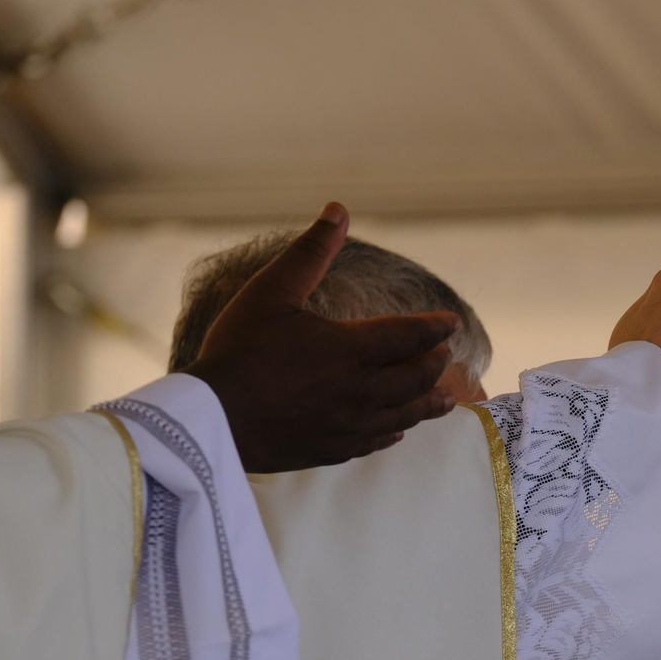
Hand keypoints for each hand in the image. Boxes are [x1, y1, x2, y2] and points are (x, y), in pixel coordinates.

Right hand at [182, 203, 460, 472]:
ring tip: (447, 400)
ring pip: (405, 415)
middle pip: (418, 377)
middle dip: (435, 363)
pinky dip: (394, 432)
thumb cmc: (238, 350)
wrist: (210, 419)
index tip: (450, 322)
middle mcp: (362, 390)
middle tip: (444, 355)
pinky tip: (397, 431)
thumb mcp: (272, 290)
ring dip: (429, 404)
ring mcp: (349, 424)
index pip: (412, 335)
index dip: (435, 327)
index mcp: (353, 349)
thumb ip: (311, 252)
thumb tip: (338, 210)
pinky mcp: (332, 450)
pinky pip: (375, 442)